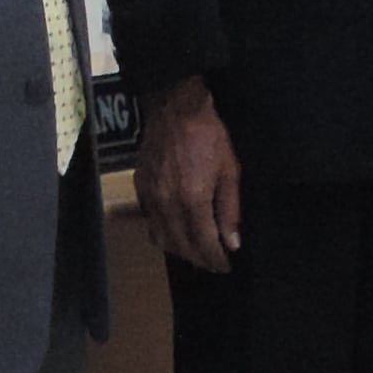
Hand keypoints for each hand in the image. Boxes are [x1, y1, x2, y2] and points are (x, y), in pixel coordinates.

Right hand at [142, 77, 242, 271]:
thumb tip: (232, 242)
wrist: (174, 107)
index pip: (204, 244)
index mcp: (192, 200)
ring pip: (162, 239)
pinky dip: (163, 234)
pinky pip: (150, 222)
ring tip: (196, 252)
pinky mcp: (140, 188)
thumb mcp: (230, 170)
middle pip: (182, 247)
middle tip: (214, 263)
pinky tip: (176, 231)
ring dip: (180, 251)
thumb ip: (230, 210)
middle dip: (200, 260)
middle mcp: (167, 204)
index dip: (216, 260)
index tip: (226, 265)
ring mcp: (150, 197)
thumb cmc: (208, 135)